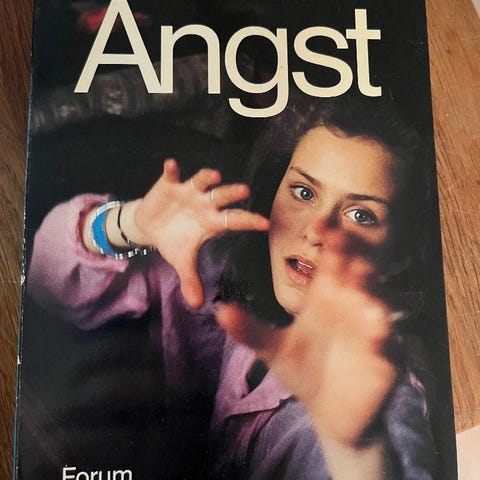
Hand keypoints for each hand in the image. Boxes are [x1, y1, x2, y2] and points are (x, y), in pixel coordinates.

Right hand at [133, 159, 269, 307]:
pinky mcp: (169, 184)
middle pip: (222, 197)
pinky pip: (171, 175)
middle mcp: (205, 204)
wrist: (151, 226)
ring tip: (213, 176)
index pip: (235, 221)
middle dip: (232, 193)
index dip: (249, 221)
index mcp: (212, 222)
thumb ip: (191, 280)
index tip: (265, 223)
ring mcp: (188, 192)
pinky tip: (171, 166)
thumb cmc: (174, 241)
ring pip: (201, 181)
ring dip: (206, 178)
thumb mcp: (182, 261)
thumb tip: (197, 305)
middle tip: (244, 191)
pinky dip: (171, 170)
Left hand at [216, 243, 396, 447]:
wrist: (329, 412)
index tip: (321, 227)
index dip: (331, 241)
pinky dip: (383, 337)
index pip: (332, 261)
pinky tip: (376, 336)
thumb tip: (219, 311)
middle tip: (343, 251)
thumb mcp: (274, 350)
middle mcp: (351, 306)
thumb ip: (250, 331)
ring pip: (376, 303)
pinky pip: (389, 343)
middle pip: (357, 274)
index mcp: (326, 297)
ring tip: (360, 291)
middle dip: (354, 261)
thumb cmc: (304, 372)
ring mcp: (370, 329)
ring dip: (371, 296)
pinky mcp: (386, 356)